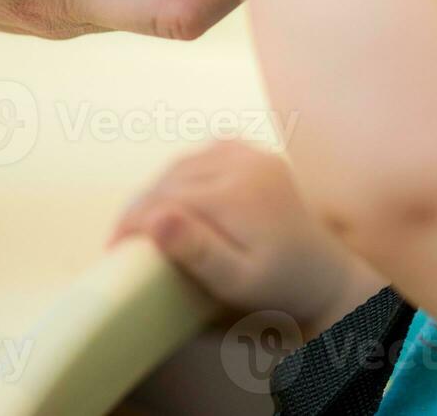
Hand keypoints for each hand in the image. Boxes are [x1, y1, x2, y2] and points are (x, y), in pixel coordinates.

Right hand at [110, 139, 380, 337]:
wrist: (324, 275)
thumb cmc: (277, 286)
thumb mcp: (235, 281)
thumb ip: (196, 251)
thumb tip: (154, 218)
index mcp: (237, 194)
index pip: (166, 197)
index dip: (132, 220)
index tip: (112, 248)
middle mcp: (247, 164)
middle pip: (174, 176)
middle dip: (142, 203)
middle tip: (121, 237)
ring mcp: (256, 156)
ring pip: (188, 160)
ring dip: (161, 185)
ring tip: (142, 219)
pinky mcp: (261, 157)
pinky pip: (212, 149)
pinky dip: (189, 167)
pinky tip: (178, 191)